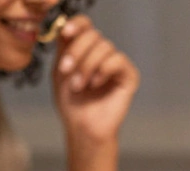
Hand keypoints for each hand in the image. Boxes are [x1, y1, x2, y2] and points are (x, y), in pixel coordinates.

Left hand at [52, 16, 139, 143]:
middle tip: (66, 70)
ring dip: (87, 65)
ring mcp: (117, 64)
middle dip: (77, 52)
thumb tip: (66, 26)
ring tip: (79, 85)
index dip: (77, 24)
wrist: (83, 127)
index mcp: (86, 49)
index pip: (86, 25)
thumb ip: (64, 47)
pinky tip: (96, 84)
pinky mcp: (129, 76)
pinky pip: (118, 60)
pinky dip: (103, 70)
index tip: (66, 33)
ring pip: (104, 47)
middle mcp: (103, 54)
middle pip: (93, 35)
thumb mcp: (60, 69)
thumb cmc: (71, 102)